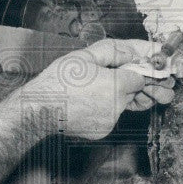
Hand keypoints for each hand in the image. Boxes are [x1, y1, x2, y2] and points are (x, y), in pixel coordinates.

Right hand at [22, 39, 175, 139]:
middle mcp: (118, 106)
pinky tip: (89, 101)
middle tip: (129, 77)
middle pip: (135, 91)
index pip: (141, 77)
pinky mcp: (103, 132)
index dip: (140, 69)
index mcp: (117, 85)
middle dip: (133, 84)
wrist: (38, 110)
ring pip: (124, 104)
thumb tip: (134, 52)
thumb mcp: (85, 56)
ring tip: (98, 88)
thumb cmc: (58, 80)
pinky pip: (112, 116)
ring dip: (118, 96)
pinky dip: (105, 108)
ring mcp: (111, 121)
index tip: (144, 66)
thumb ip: (114, 51)